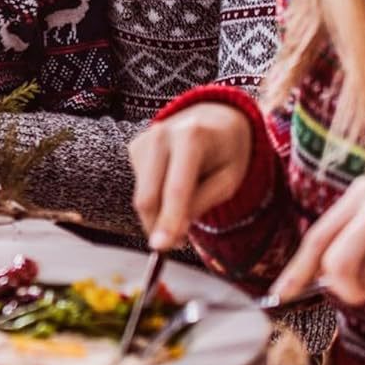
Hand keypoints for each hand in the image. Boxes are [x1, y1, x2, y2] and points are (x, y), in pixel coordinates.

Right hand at [130, 102, 256, 250]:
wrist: (214, 117)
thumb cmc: (228, 151)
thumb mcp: (229, 179)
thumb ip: (201, 203)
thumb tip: (172, 233)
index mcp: (191, 137)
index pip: (176, 188)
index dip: (169, 220)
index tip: (161, 247)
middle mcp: (160, 134)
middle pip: (148, 195)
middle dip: (158, 226)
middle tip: (176, 244)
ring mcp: (143, 139)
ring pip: (142, 195)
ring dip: (159, 213)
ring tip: (185, 206)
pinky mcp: (134, 147)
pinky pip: (141, 186)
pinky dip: (156, 197)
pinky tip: (174, 184)